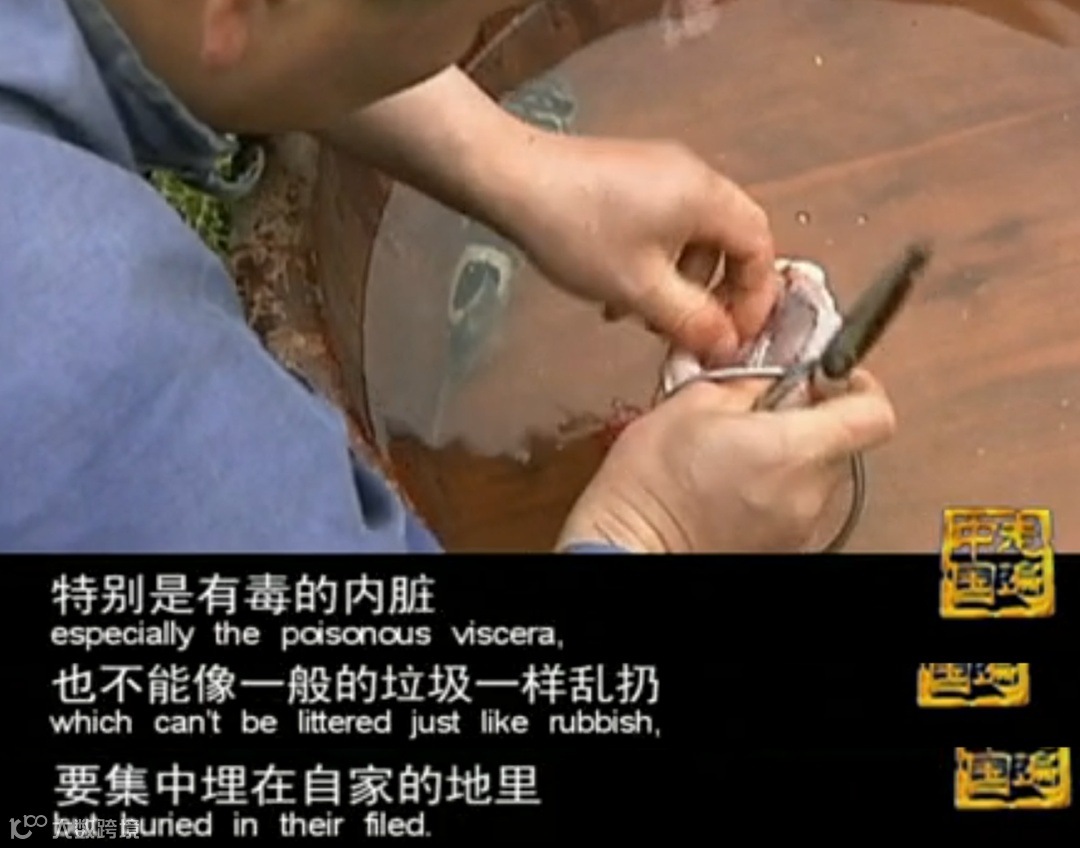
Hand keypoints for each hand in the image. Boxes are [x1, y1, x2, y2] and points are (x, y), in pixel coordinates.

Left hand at [500, 134, 776, 363]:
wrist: (512, 181)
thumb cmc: (578, 230)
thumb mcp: (641, 289)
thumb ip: (691, 321)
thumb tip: (727, 346)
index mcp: (708, 196)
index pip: (761, 249)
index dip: (756, 298)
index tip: (735, 337)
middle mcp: (694, 176)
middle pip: (729, 243)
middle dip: (712, 295)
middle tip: (692, 332)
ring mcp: (662, 172)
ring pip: (692, 239)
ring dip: (677, 284)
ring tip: (641, 317)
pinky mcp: (633, 177)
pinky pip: (664, 225)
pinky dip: (654, 263)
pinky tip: (619, 290)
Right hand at [558, 370, 896, 552]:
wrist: (624, 547)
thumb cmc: (649, 485)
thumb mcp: (692, 401)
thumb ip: (748, 383)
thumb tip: (773, 377)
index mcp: (795, 449)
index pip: (874, 413)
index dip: (857, 386)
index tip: (828, 376)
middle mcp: (809, 494)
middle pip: (841, 444)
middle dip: (806, 421)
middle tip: (758, 412)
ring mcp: (798, 527)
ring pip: (815, 474)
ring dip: (786, 456)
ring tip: (733, 452)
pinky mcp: (780, 547)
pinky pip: (793, 503)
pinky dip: (771, 488)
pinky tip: (728, 483)